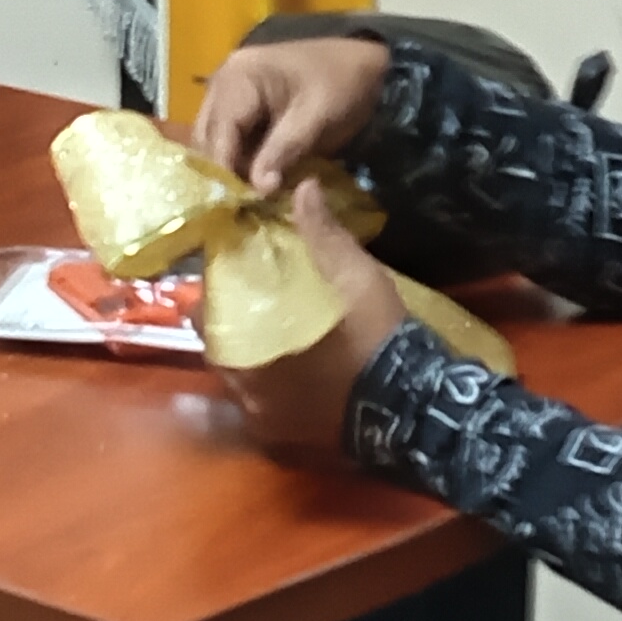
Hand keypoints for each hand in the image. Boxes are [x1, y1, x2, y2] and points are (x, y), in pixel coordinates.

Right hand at [192, 33, 390, 192]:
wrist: (366, 64)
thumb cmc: (343, 83)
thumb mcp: (316, 117)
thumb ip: (283, 150)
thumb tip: (258, 189)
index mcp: (239, 77)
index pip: (219, 132)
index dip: (225, 171)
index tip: (237, 206)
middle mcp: (223, 82)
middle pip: (209, 138)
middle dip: (223, 173)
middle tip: (241, 209)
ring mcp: (230, 94)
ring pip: (215, 142)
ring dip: (230, 170)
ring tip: (247, 202)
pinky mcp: (243, 108)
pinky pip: (231, 140)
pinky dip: (241, 162)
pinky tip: (254, 185)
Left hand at [220, 179, 413, 453]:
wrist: (413, 400)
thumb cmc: (376, 337)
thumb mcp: (355, 278)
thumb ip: (323, 236)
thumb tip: (303, 187)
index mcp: (251, 355)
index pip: (208, 321)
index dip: (215, 296)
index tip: (231, 276)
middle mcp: (246, 393)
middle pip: (220, 351)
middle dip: (228, 324)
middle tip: (248, 298)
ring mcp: (264, 419)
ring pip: (237, 379)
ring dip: (245, 352)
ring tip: (265, 325)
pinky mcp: (283, 433)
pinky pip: (258, 404)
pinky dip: (263, 382)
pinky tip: (281, 360)